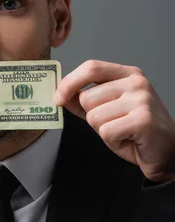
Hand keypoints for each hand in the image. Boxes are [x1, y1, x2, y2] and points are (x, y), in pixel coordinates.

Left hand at [54, 60, 174, 182]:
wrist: (168, 153)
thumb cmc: (136, 131)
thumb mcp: (109, 110)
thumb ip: (86, 101)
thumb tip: (61, 95)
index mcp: (128, 74)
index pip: (91, 67)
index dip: (70, 82)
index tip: (58, 98)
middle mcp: (136, 82)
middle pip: (87, 97)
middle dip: (93, 117)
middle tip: (115, 124)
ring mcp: (141, 100)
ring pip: (94, 116)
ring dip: (103, 131)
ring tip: (123, 132)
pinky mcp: (143, 120)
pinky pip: (106, 132)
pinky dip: (113, 142)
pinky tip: (129, 140)